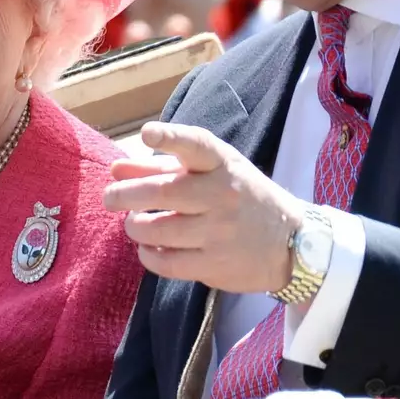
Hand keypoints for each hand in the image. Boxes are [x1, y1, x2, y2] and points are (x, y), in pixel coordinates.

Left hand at [103, 122, 305, 292]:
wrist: (289, 243)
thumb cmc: (242, 198)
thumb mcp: (213, 173)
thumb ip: (163, 167)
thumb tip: (116, 168)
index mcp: (224, 165)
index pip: (198, 145)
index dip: (171, 138)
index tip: (147, 133)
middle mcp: (224, 196)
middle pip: (165, 192)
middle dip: (127, 194)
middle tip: (110, 197)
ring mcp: (220, 233)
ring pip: (160, 230)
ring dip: (135, 227)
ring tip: (132, 223)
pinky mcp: (215, 265)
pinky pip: (168, 263)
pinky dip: (148, 255)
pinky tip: (148, 248)